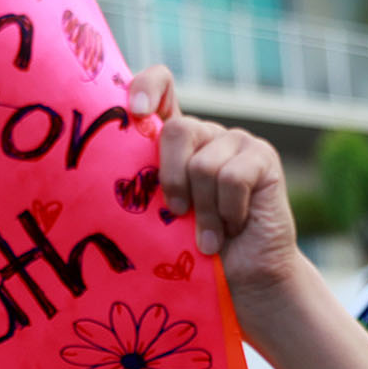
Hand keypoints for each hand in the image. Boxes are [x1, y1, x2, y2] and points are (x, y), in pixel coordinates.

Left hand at [130, 68, 306, 343]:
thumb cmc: (196, 255)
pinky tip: (235, 225)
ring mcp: (237, 142)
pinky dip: (229, 211)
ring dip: (205, 211)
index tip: (135, 111)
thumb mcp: (162, 217)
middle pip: (177, 130)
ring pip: (203, 164)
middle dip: (172, 180)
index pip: (161, 86)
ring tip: (212, 234)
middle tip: (180, 216)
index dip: (146, 87)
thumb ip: (146, 186)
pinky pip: (232, 177)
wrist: (246, 282)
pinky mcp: (263, 157)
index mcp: (176, 143)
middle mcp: (206, 134)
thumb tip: (104, 171)